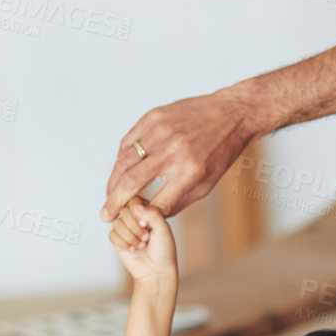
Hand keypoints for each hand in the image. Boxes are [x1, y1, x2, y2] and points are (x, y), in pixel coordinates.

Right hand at [101, 88, 258, 227]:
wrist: (230, 113)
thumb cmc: (219, 152)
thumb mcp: (206, 183)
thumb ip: (178, 200)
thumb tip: (150, 215)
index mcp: (189, 171)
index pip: (156, 202)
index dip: (141, 215)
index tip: (130, 222)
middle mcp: (172, 151)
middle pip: (132, 182)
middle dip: (115, 202)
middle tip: (105, 215)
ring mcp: (160, 131)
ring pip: (124, 161)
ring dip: (113, 182)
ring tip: (110, 195)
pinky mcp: (153, 117)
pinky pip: (128, 142)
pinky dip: (121, 158)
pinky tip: (120, 170)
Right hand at [108, 198, 178, 286]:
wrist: (156, 270)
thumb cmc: (164, 251)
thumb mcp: (164, 230)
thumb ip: (153, 214)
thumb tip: (136, 206)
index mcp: (147, 210)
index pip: (134, 200)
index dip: (137, 213)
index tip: (146, 225)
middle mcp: (135, 217)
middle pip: (123, 211)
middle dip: (134, 227)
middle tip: (146, 238)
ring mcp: (125, 227)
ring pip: (116, 223)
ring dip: (129, 237)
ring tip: (141, 245)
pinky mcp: (117, 238)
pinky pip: (111, 234)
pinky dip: (122, 243)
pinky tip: (132, 249)